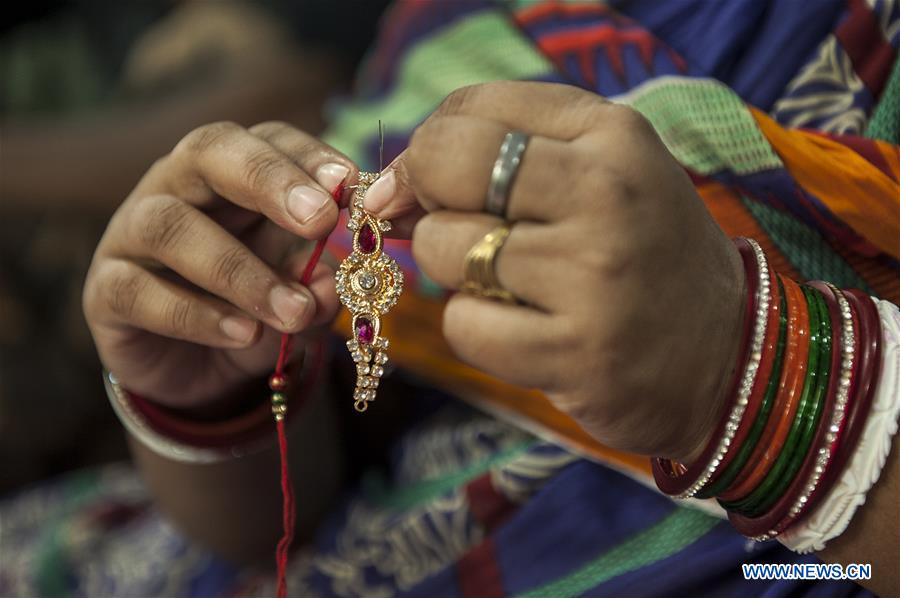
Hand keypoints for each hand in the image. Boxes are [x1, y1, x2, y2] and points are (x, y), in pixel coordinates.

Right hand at [83, 121, 354, 407]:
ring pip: (170, 226)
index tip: (349, 182)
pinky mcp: (105, 290)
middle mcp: (177, 187)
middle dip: (268, 180)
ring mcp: (131, 233)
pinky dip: (195, 315)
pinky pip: (136, 291)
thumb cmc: (253, 309)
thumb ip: (316, 287)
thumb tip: (333, 285)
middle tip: (318, 219)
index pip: (266, 139)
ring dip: (239, 271)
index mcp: (233, 174)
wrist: (196, 369)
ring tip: (293, 311)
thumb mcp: (296, 298)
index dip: (307, 155)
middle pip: (209, 151)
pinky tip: (243, 335)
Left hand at [364, 82, 745, 461]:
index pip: (467, 111)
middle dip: (429, 202)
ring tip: (518, 287)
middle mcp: (606, 192)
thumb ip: (494, 153)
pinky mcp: (576, 351)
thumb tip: (386, 186)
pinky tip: (528, 332)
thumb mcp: (595, 173)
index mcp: (612, 133)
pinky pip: (464, 325)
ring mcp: (593, 275)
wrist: (727, 354)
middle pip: (444, 166)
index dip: (429, 151)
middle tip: (461, 231)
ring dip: (460, 274)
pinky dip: (479, 330)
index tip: (439, 185)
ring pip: (445, 250)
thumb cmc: (641, 251)